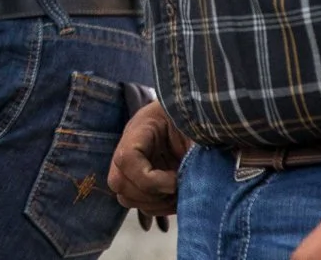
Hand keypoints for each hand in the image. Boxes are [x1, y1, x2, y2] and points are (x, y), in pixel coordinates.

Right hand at [108, 97, 189, 215]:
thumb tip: (195, 183)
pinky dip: (159, 207)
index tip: (176, 181)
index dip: (150, 180)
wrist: (203, 112)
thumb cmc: (200, 117)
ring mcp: (134, 164)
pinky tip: (178, 197)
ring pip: (125, 197)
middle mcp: (130, 146)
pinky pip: (139, 203)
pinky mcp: (144, 179)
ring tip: (179, 193)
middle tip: (176, 188)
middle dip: (149, 194)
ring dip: (154, 203)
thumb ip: (195, 152)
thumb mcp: (198, 130)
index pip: (126, 159)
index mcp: (142, 127)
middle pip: (118, 181)